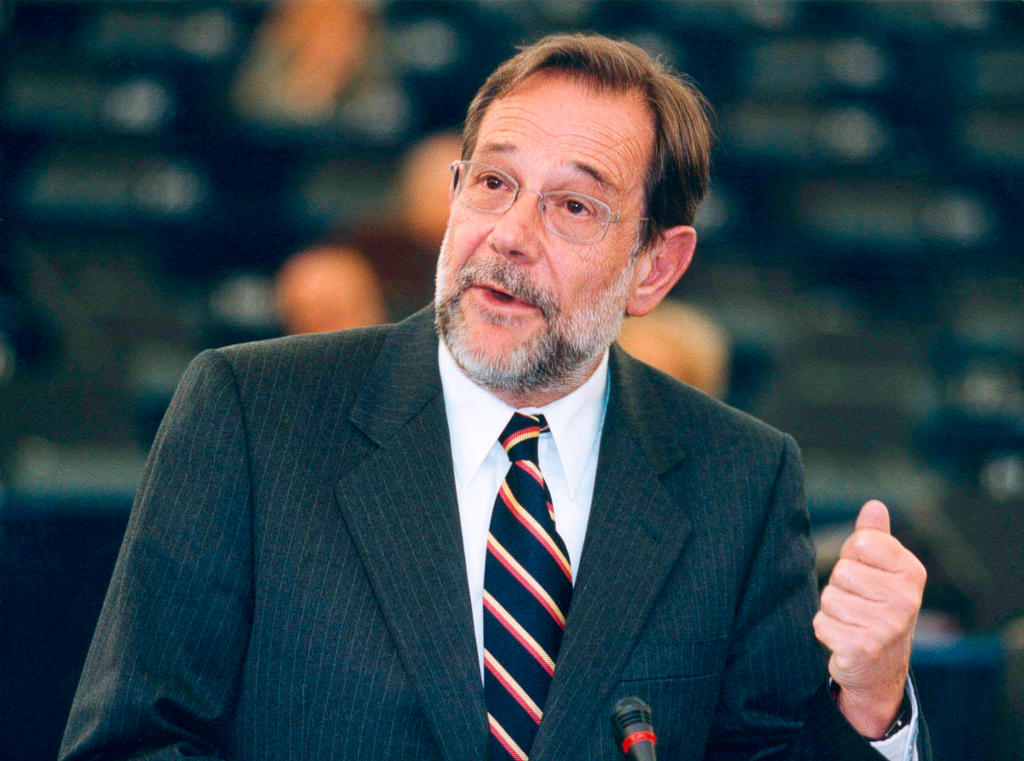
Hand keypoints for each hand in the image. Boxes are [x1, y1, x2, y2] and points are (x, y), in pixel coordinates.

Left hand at [813, 500, 925, 737]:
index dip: (852, 558)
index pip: (860, 543)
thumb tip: (874, 505)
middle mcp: (906, 600)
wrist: (882, 668)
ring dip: (832, 611)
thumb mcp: (883, 571)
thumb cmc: (877, 608)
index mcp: (912, 573)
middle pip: (841, 572)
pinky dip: (826, 631)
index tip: (867, 577)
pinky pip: (821, 623)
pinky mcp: (864, 649)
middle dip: (841, 587)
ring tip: (853, 622)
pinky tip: (845, 640)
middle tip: (860, 605)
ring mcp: (887, 627)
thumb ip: (875, 538)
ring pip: (829, 598)